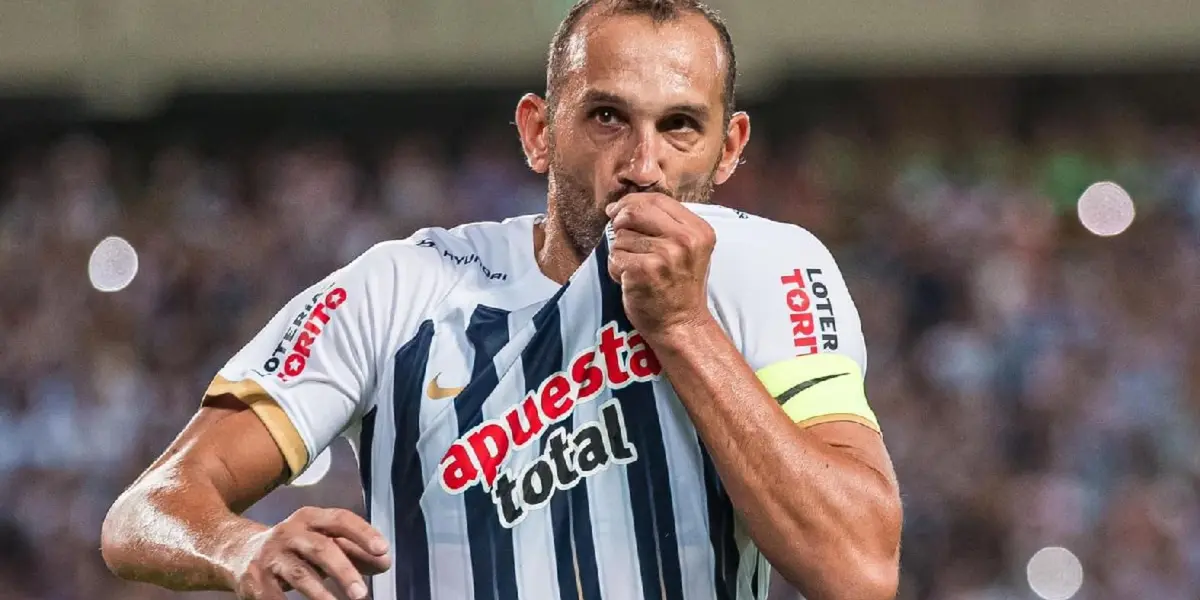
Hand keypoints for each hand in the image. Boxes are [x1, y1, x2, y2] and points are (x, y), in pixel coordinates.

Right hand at [230, 507, 390, 599]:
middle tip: (362, 594)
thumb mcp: (322, 542)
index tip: (382, 550)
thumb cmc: (295, 548)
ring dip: (321, 594)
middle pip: (321, 548)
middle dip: (344, 571)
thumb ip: (354, 550)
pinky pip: (275, 596)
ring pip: (300, 574)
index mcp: (311, 518)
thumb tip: (384, 562)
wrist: (239, 552)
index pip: (341, 520)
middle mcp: (290, 532)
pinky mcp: (255, 579)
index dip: (363, 533)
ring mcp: (271, 555)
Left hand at [605, 193, 715, 337]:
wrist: (681, 325)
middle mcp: (685, 239)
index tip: (617, 211)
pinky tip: (630, 281)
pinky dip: (616, 269)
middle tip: (622, 239)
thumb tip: (622, 206)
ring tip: (637, 270)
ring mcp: (665, 255)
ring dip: (621, 253)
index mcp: (698, 230)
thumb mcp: (687, 249)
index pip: (657, 199)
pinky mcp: (645, 271)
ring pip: (622, 236)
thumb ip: (665, 224)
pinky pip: (615, 256)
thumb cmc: (679, 286)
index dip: (631, 202)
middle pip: (636, 211)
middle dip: (621, 223)